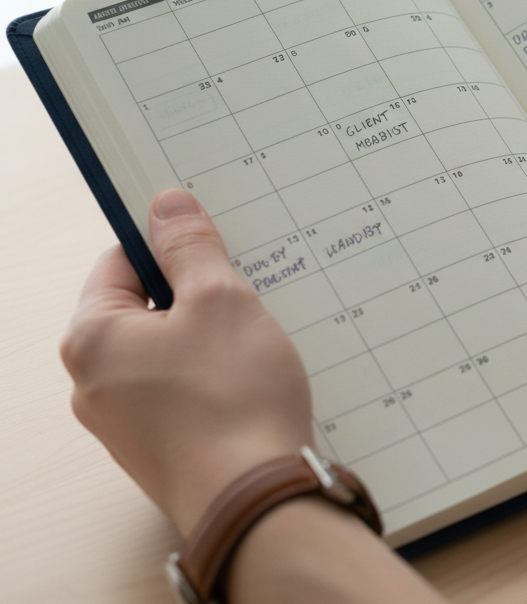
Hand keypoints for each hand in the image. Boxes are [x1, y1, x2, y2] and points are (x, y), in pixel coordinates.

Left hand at [62, 190, 313, 536]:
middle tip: (245, 288)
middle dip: (197, 293)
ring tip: (256, 338)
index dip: (168, 241)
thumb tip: (167, 205)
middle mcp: (94, 384)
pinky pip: (183, 390)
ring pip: (168, 351)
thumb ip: (190, 247)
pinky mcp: (161, 448)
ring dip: (211, 336)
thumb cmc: (232, 399)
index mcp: (92, 339)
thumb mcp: (221, 300)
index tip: (210, 236)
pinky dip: (215, 376)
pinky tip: (253, 378)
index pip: (120, 261)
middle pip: (145, 308)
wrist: (256, 500)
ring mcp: (125, 423)